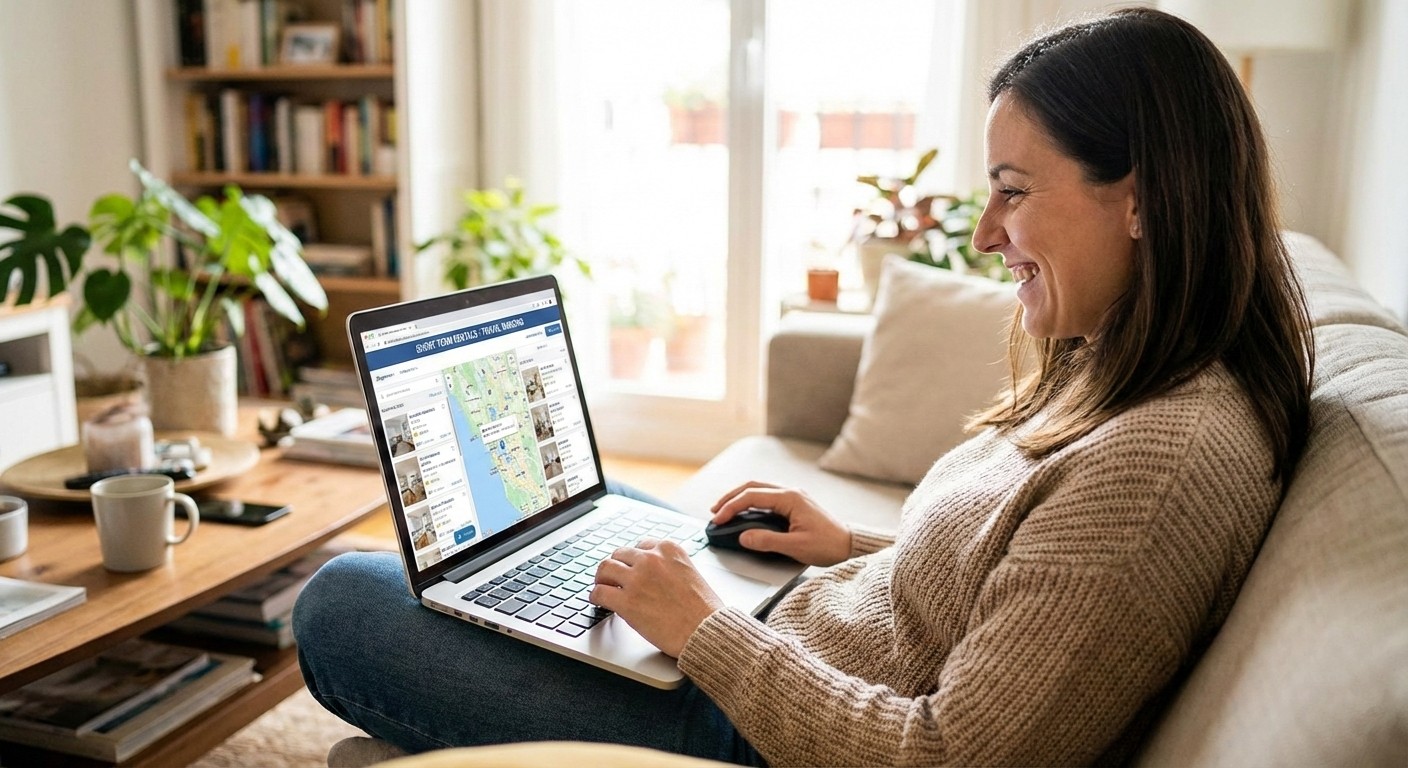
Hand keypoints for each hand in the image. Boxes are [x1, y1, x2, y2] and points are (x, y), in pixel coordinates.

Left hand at [591, 538, 724, 657]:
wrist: (706, 631)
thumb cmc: (704, 610)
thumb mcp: (690, 574)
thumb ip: (669, 568)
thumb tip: (652, 576)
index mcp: (669, 549)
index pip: (642, 545)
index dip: (634, 559)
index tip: (631, 567)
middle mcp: (651, 559)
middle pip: (620, 554)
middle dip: (617, 567)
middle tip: (613, 578)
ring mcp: (637, 579)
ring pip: (605, 568)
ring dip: (602, 578)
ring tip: (602, 587)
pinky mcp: (626, 601)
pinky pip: (599, 592)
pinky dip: (596, 596)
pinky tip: (598, 601)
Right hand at [711, 482, 851, 566]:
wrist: (850, 545)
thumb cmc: (828, 545)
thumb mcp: (796, 547)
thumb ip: (767, 541)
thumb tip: (742, 537)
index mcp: (790, 498)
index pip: (751, 496)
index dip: (731, 507)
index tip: (718, 520)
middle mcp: (790, 492)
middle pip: (752, 486)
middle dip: (731, 497)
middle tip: (715, 511)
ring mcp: (793, 496)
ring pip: (759, 489)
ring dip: (740, 498)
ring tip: (725, 511)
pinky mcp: (795, 504)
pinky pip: (767, 497)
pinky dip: (751, 503)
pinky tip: (745, 513)